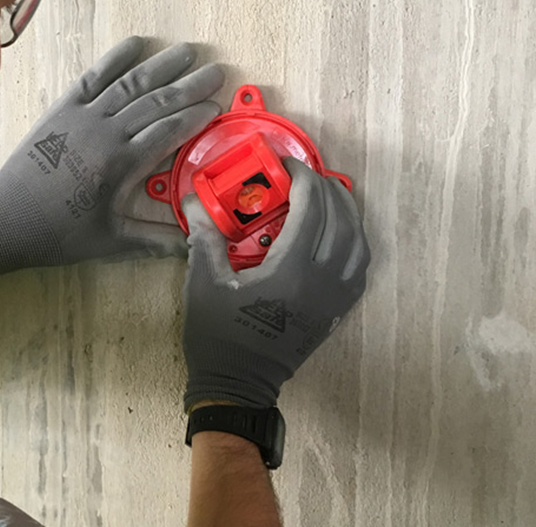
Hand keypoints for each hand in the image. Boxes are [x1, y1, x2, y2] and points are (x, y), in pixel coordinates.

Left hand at [0, 37, 223, 283]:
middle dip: (190, 86)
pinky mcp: (62, 108)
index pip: (169, 131)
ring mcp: (83, 116)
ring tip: (187, 50)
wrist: (8, 220)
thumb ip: (156, 240)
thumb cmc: (59, 234)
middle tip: (216, 71)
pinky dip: (115, 58)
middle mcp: (106, 132)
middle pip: (157, 102)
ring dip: (161, 65)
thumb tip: (192, 244)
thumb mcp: (112, 242)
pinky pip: (93, 76)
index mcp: (121, 165)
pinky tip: (136, 43)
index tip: (217, 107)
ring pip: (130, 83)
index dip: (196, 117)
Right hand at [181, 158, 370, 409]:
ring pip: (359, 243)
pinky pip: (360, 268)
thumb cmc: (218, 337)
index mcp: (289, 271)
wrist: (238, 385)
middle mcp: (321, 282)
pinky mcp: (336, 312)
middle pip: (341, 220)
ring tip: (328, 195)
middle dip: (327, 188)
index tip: (285, 166)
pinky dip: (354, 242)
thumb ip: (204, 237)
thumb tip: (193, 200)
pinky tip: (339, 233)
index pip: (311, 209)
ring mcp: (333, 299)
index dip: (303, 179)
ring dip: (347, 212)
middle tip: (305, 174)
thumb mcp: (203, 283)